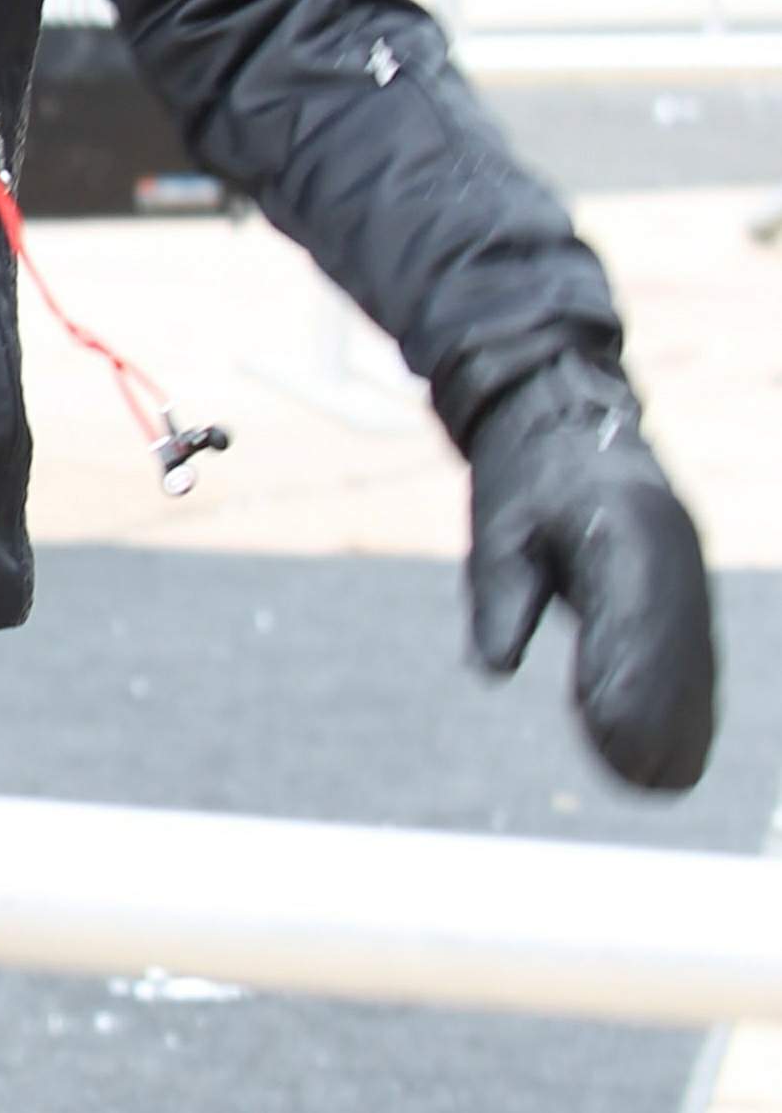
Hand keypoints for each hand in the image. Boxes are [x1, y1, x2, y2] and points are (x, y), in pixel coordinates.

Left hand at [464, 351, 715, 791]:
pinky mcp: (686, 590)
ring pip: (697, 663)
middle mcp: (673, 552)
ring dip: (675, 722)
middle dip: (656, 717)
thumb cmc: (524, 475)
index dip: (628, 683)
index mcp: (626, 527)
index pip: (634, 617)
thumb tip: (495, 668)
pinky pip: (695, 658)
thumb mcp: (497, 526)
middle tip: (625, 773)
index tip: (609, 737)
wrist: (563, 417)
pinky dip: (682, 705)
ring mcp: (688, 572)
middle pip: (680, 652)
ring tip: (641, 776)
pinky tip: (663, 752)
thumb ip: (499, 595)